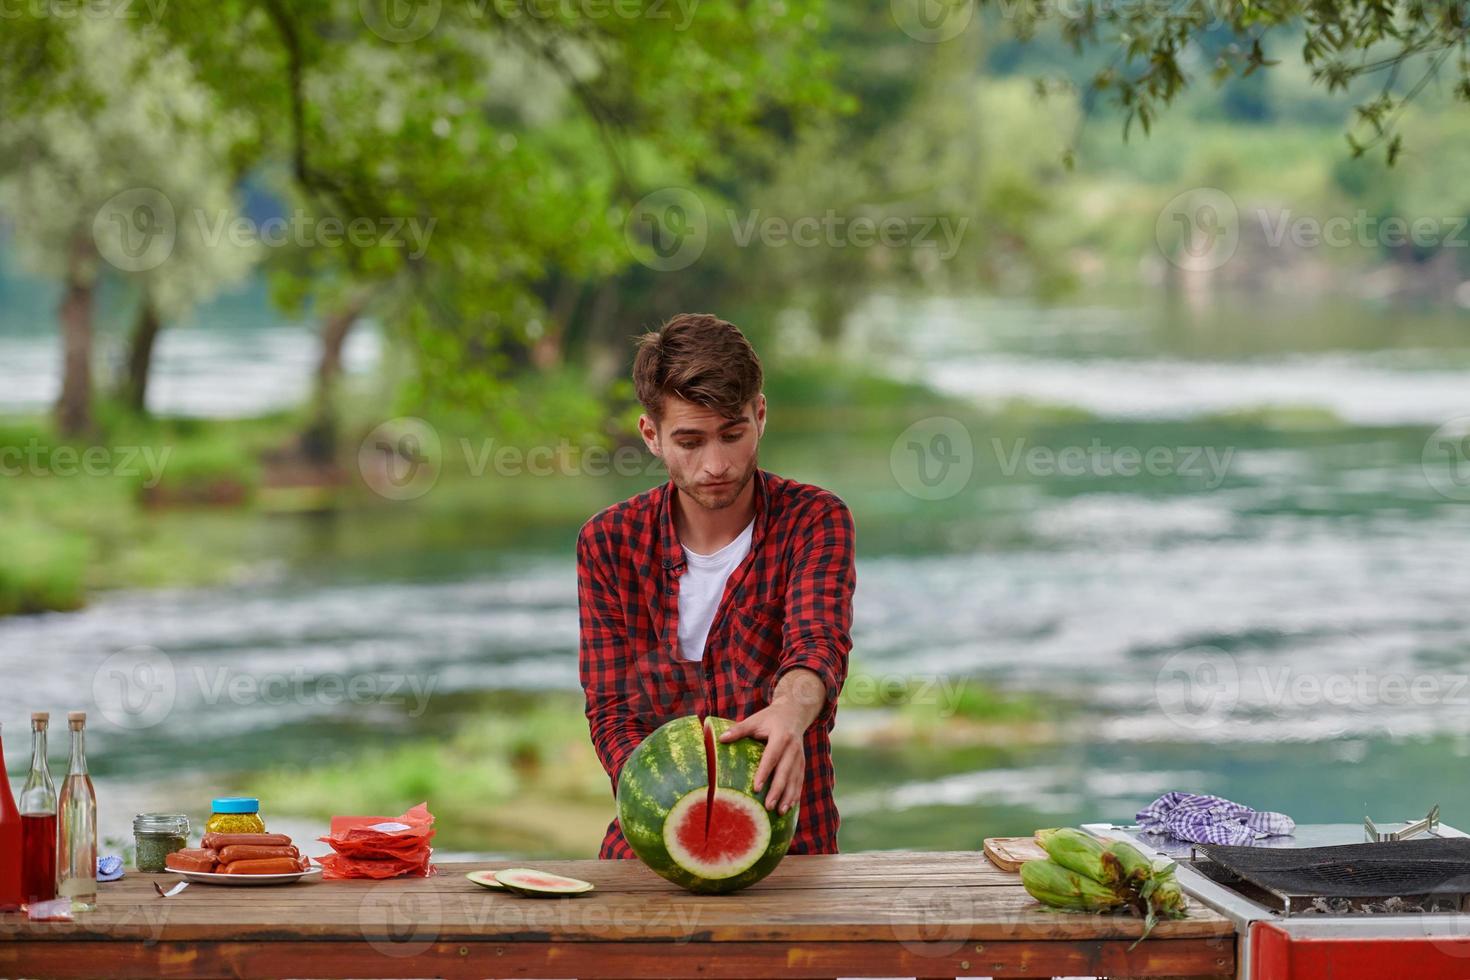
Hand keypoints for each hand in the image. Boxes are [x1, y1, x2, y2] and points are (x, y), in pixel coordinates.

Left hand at [718, 699, 806, 815]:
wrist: (794, 713)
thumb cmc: (769, 719)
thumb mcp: (755, 720)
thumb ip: (739, 730)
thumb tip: (721, 739)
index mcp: (781, 736)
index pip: (772, 757)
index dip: (764, 772)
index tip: (755, 788)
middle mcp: (793, 748)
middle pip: (785, 772)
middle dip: (777, 790)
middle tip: (768, 806)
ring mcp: (800, 757)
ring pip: (795, 779)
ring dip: (788, 796)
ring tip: (780, 812)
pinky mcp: (802, 763)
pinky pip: (800, 781)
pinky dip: (795, 795)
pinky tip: (790, 807)